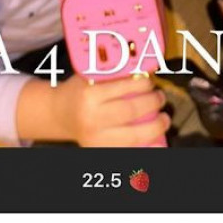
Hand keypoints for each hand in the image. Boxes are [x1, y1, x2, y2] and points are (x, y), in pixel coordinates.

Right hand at [54, 73, 169, 146]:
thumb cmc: (78, 92)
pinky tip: (158, 142)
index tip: (151, 82)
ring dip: (155, 127)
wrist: (59, 114)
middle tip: (160, 98)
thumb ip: (113, 74)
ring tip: (164, 119)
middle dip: (152, 104)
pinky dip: (147, 147)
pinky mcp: (99, 150)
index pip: (123, 88)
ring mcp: (95, 138)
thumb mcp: (89, 76)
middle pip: (130, 111)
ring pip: (133, 136)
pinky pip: (128, 151)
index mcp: (88, 95)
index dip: (143, 84)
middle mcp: (91, 118)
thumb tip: (144, 72)